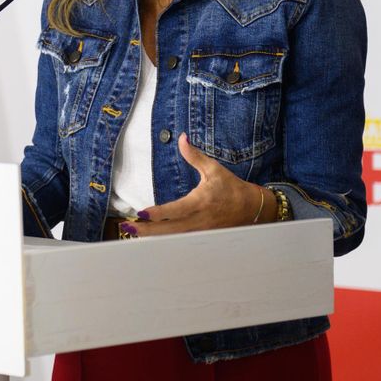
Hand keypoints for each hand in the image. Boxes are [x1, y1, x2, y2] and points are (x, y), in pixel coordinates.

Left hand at [120, 134, 263, 236]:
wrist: (253, 209)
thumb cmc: (231, 188)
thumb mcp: (214, 169)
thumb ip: (194, 156)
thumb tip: (182, 138)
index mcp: (201, 202)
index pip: (176, 210)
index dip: (158, 214)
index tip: (141, 214)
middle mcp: (200, 220)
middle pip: (170, 229)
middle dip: (148, 230)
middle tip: (127, 228)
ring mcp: (201, 232)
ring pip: (174, 239)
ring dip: (154, 238)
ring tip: (133, 235)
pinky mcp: (203, 237)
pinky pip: (182, 242)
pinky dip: (166, 242)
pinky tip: (151, 240)